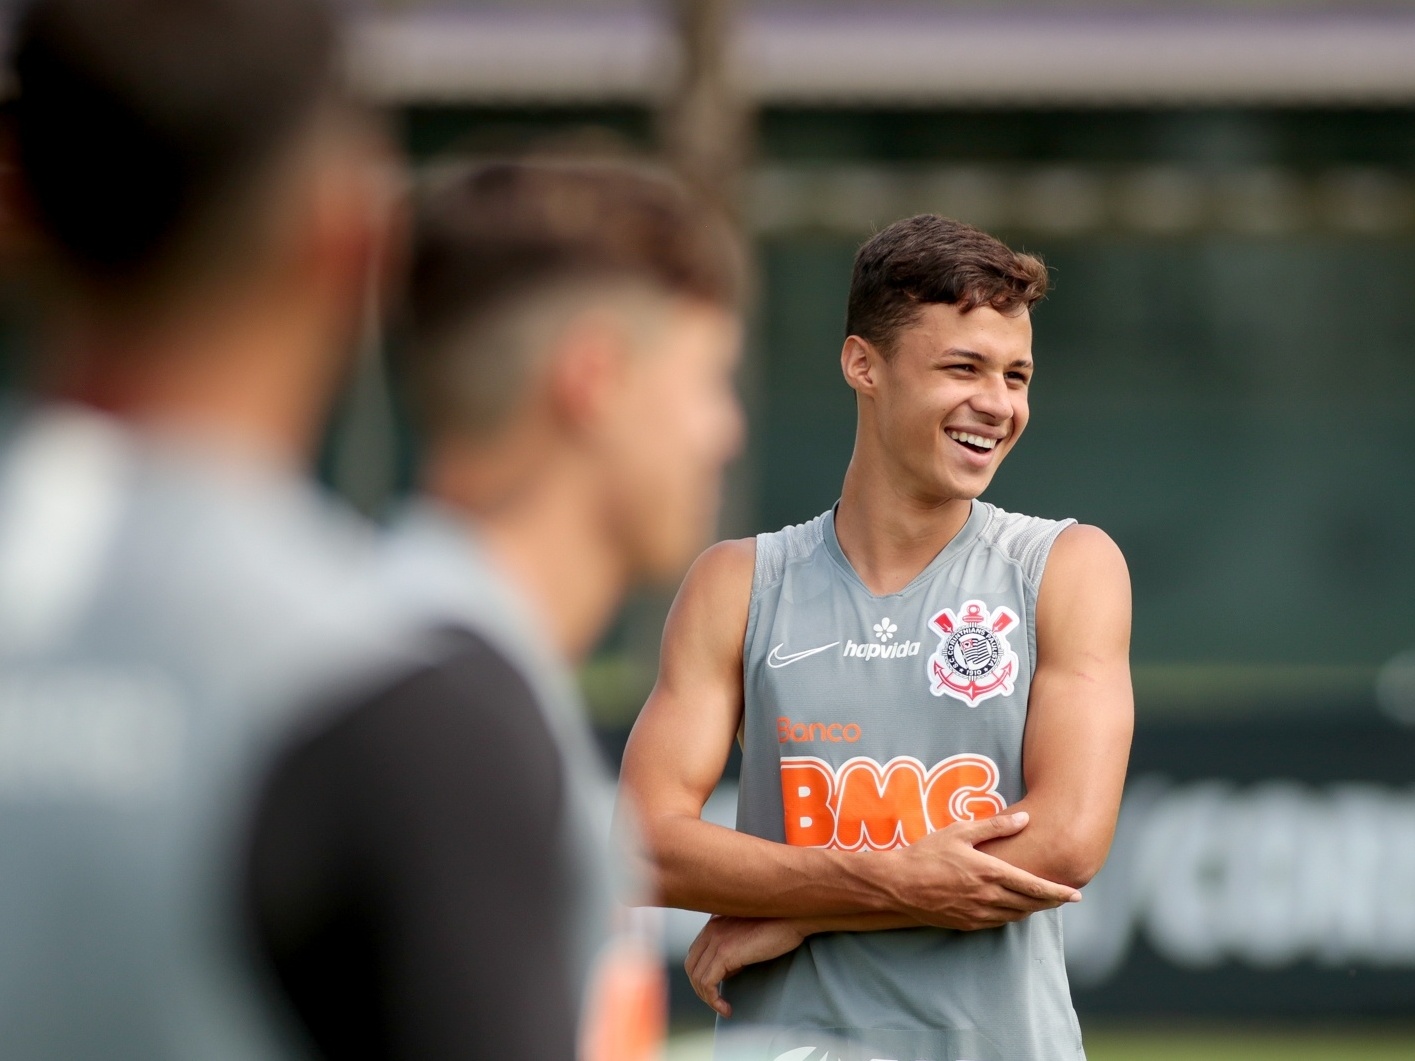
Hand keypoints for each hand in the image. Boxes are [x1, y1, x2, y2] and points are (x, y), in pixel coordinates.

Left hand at [685, 916, 807, 1017]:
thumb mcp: (749, 934)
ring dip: (707, 998)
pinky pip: (708, 983)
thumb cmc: (780, 925)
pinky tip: (727, 1009)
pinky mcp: (725, 953)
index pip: (695, 953)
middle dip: (700, 989)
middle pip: (691, 966)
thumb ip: (734, 946)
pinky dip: (713, 1000)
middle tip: (717, 1002)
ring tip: (723, 1008)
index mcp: (714, 922)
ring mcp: (716, 939)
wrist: (794, 916)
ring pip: (697, 977)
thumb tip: (729, 971)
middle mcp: (711, 929)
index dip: (702, 975)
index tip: (717, 989)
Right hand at [885, 811, 1081, 929]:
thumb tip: (1025, 818)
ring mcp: (978, 914)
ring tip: (1042, 902)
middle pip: (1031, 904)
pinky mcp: (967, 924)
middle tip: (1065, 898)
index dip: (1058, 893)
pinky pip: (998, 922)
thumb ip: (994, 826)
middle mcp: (989, 897)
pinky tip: (1012, 908)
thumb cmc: (927, 853)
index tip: (1076, 895)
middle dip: (1051, 902)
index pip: (1035, 887)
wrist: (898, 885)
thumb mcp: (960, 832)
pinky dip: (1011, 915)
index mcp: (990, 873)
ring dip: (1032, 910)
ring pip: (1016, 916)